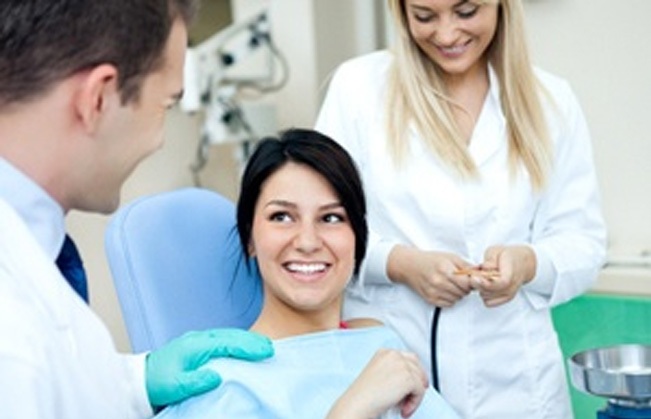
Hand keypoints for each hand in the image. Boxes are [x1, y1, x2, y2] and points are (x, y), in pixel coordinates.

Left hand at [145, 328, 272, 407]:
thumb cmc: (157, 382)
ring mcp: (198, 340)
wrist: (139, 378)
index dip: (248, 347)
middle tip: (270, 348)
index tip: (265, 351)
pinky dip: (236, 341)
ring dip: (246, 339)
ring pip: (227, 335)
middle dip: (252, 340)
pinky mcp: (197, 344)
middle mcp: (198, 339)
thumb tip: (216, 376)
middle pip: (231, 335)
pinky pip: (222, 338)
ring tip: (262, 346)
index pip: (228, 343)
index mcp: (195, 346)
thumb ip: (196, 381)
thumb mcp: (175, 386)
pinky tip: (244, 347)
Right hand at [327, 349, 427, 418]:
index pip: (408, 358)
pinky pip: (420, 392)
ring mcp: (402, 364)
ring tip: (403, 407)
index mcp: (384, 352)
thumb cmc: (364, 395)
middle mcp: (394, 355)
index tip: (418, 383)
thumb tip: (412, 380)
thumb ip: (394, 372)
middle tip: (416, 396)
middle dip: (419, 381)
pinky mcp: (408, 378)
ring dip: (414, 396)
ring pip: (420, 381)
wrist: (358, 403)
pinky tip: (403, 410)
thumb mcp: (379, 375)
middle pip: (417, 366)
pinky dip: (414, 403)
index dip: (414, 372)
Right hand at [388, 245, 473, 306]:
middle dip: (466, 287)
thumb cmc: (431, 260)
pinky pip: (449, 304)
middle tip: (460, 280)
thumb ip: (466, 265)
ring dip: (458, 293)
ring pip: (458, 299)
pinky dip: (451, 298)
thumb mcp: (450, 257)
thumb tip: (481, 272)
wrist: (410, 266)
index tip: (471, 278)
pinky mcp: (431, 299)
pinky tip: (446, 290)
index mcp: (445, 269)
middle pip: (463, 292)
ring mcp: (434, 292)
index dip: (472, 281)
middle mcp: (439, 282)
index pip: (467, 282)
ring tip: (452, 284)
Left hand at [472, 245, 535, 306]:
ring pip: (486, 298)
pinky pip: (488, 303)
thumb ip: (490, 259)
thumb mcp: (496, 251)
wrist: (522, 264)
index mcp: (511, 272)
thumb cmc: (507, 257)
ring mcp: (509, 294)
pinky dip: (483, 295)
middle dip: (479, 283)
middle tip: (475, 274)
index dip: (486, 282)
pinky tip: (485, 285)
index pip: (502, 282)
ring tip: (482, 278)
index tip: (474, 277)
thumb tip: (485, 267)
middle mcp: (512, 286)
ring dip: (480, 289)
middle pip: (490, 292)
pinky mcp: (504, 299)